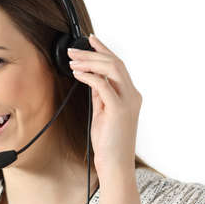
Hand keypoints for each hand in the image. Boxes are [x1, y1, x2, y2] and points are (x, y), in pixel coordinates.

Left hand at [67, 34, 141, 175]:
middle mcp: (132, 95)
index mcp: (129, 95)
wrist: (115, 163)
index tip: (90, 39)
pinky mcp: (118, 109)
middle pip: (115, 63)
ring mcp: (127, 101)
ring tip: (72, 60)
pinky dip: (89, 76)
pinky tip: (77, 73)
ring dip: (90, 61)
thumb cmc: (108, 141)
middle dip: (92, 53)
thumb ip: (100, 96)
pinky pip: (103, 85)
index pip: (117, 65)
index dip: (104, 50)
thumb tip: (91, 79)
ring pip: (112, 69)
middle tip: (72, 51)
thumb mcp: (103, 113)